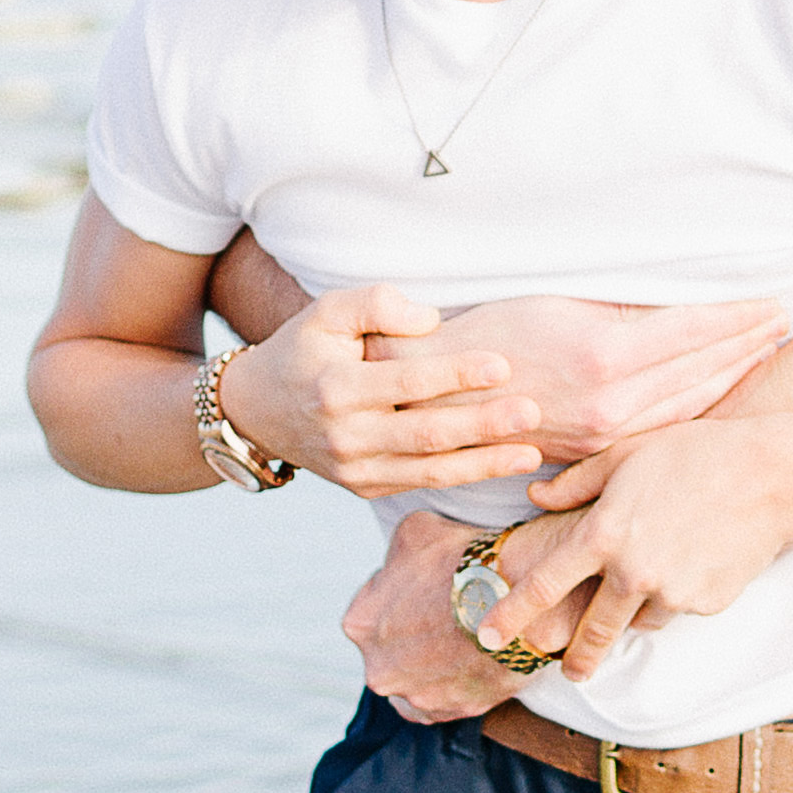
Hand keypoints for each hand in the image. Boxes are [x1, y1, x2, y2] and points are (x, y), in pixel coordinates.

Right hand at [212, 284, 543, 496]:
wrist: (259, 410)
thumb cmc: (306, 348)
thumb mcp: (328, 310)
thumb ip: (377, 304)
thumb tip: (432, 321)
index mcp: (336, 389)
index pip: (408, 382)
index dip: (457, 374)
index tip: (503, 364)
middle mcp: (345, 437)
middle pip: (426, 434)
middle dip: (483, 426)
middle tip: (533, 411)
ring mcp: (356, 470)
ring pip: (431, 470)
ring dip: (485, 463)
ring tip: (533, 452)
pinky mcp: (365, 488)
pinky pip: (422, 483)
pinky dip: (465, 476)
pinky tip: (504, 464)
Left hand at [342, 500, 520, 722]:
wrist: (519, 599)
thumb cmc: (465, 562)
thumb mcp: (414, 530)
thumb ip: (395, 554)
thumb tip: (399, 563)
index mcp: (361, 623)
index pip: (374, 605)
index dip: (402, 591)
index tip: (426, 586)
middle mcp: (378, 668)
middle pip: (391, 647)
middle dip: (411, 632)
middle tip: (444, 611)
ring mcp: (415, 695)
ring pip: (414, 677)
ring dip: (428, 662)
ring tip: (459, 638)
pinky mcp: (450, 710)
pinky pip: (441, 701)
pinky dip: (450, 685)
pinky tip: (465, 663)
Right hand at [432, 294, 792, 453]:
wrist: (441, 396)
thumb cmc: (494, 334)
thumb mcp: (560, 303)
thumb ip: (624, 308)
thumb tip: (679, 305)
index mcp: (607, 354)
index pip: (695, 330)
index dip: (738, 316)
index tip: (770, 303)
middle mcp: (613, 401)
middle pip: (702, 368)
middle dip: (747, 343)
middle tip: (781, 323)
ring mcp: (607, 434)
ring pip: (688, 403)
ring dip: (732, 375)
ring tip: (763, 353)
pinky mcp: (595, 452)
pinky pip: (662, 427)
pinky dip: (698, 405)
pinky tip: (718, 391)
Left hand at [476, 421, 792, 677]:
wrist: (773, 474)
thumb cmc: (695, 451)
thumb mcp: (626, 453)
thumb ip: (576, 482)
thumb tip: (535, 494)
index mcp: (603, 533)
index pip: (542, 586)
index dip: (510, 615)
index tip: (486, 636)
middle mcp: (631, 572)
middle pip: (590, 632)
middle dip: (575, 657)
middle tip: (567, 668)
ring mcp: (671, 593)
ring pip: (638, 620)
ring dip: (634, 610)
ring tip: (656, 570)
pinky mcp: (705, 604)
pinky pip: (676, 610)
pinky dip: (673, 596)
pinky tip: (692, 559)